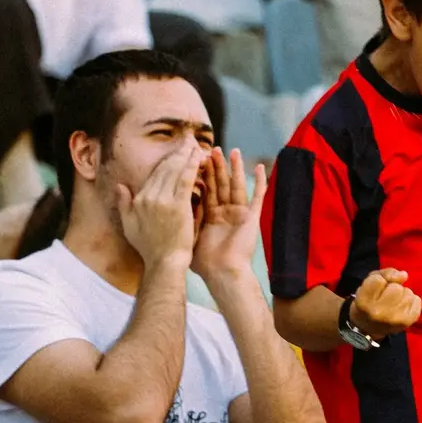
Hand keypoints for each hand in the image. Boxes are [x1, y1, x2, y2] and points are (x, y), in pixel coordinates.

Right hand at [117, 142, 201, 269]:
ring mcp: (163, 201)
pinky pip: (185, 180)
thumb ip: (123, 204)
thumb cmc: (149, 248)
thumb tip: (120, 186)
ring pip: (175, 171)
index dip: (167, 160)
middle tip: (188, 140)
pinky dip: (191, 167)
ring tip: (194, 145)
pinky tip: (198, 158)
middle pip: (165, 168)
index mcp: (139, 199)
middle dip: (177, 152)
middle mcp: (149, 197)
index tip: (176, 150)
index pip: (154, 173)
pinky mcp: (177, 206)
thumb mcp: (129, 225)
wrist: (164, 262)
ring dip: (185, 155)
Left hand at [191, 146, 265, 285]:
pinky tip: (259, 167)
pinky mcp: (251, 217)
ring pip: (236, 185)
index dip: (200, 173)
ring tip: (231, 150)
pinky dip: (260, 182)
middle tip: (210, 148)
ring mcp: (239, 213)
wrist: (222, 274)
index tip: (194, 157)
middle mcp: (225, 212)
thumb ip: (180, 220)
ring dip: (234, 168)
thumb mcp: (188, 236)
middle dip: (215, 166)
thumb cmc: (205, 263)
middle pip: (220, 184)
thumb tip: (161, 209)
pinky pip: (257, 197)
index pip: (205, 189)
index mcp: (210, 215)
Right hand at [351, 268, 420, 337]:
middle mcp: (379, 313)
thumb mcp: (369, 282)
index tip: (375, 290)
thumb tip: (404, 275)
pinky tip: (403, 307)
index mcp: (364, 302)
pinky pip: (417, 301)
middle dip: (393, 288)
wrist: (369, 328)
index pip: (379, 280)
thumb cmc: (368, 301)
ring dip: (403, 295)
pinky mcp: (408, 322)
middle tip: (386, 297)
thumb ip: (385, 274)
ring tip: (394, 302)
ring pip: (408, 293)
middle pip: (396, 288)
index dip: (379, 281)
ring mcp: (395, 319)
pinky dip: (412, 301)